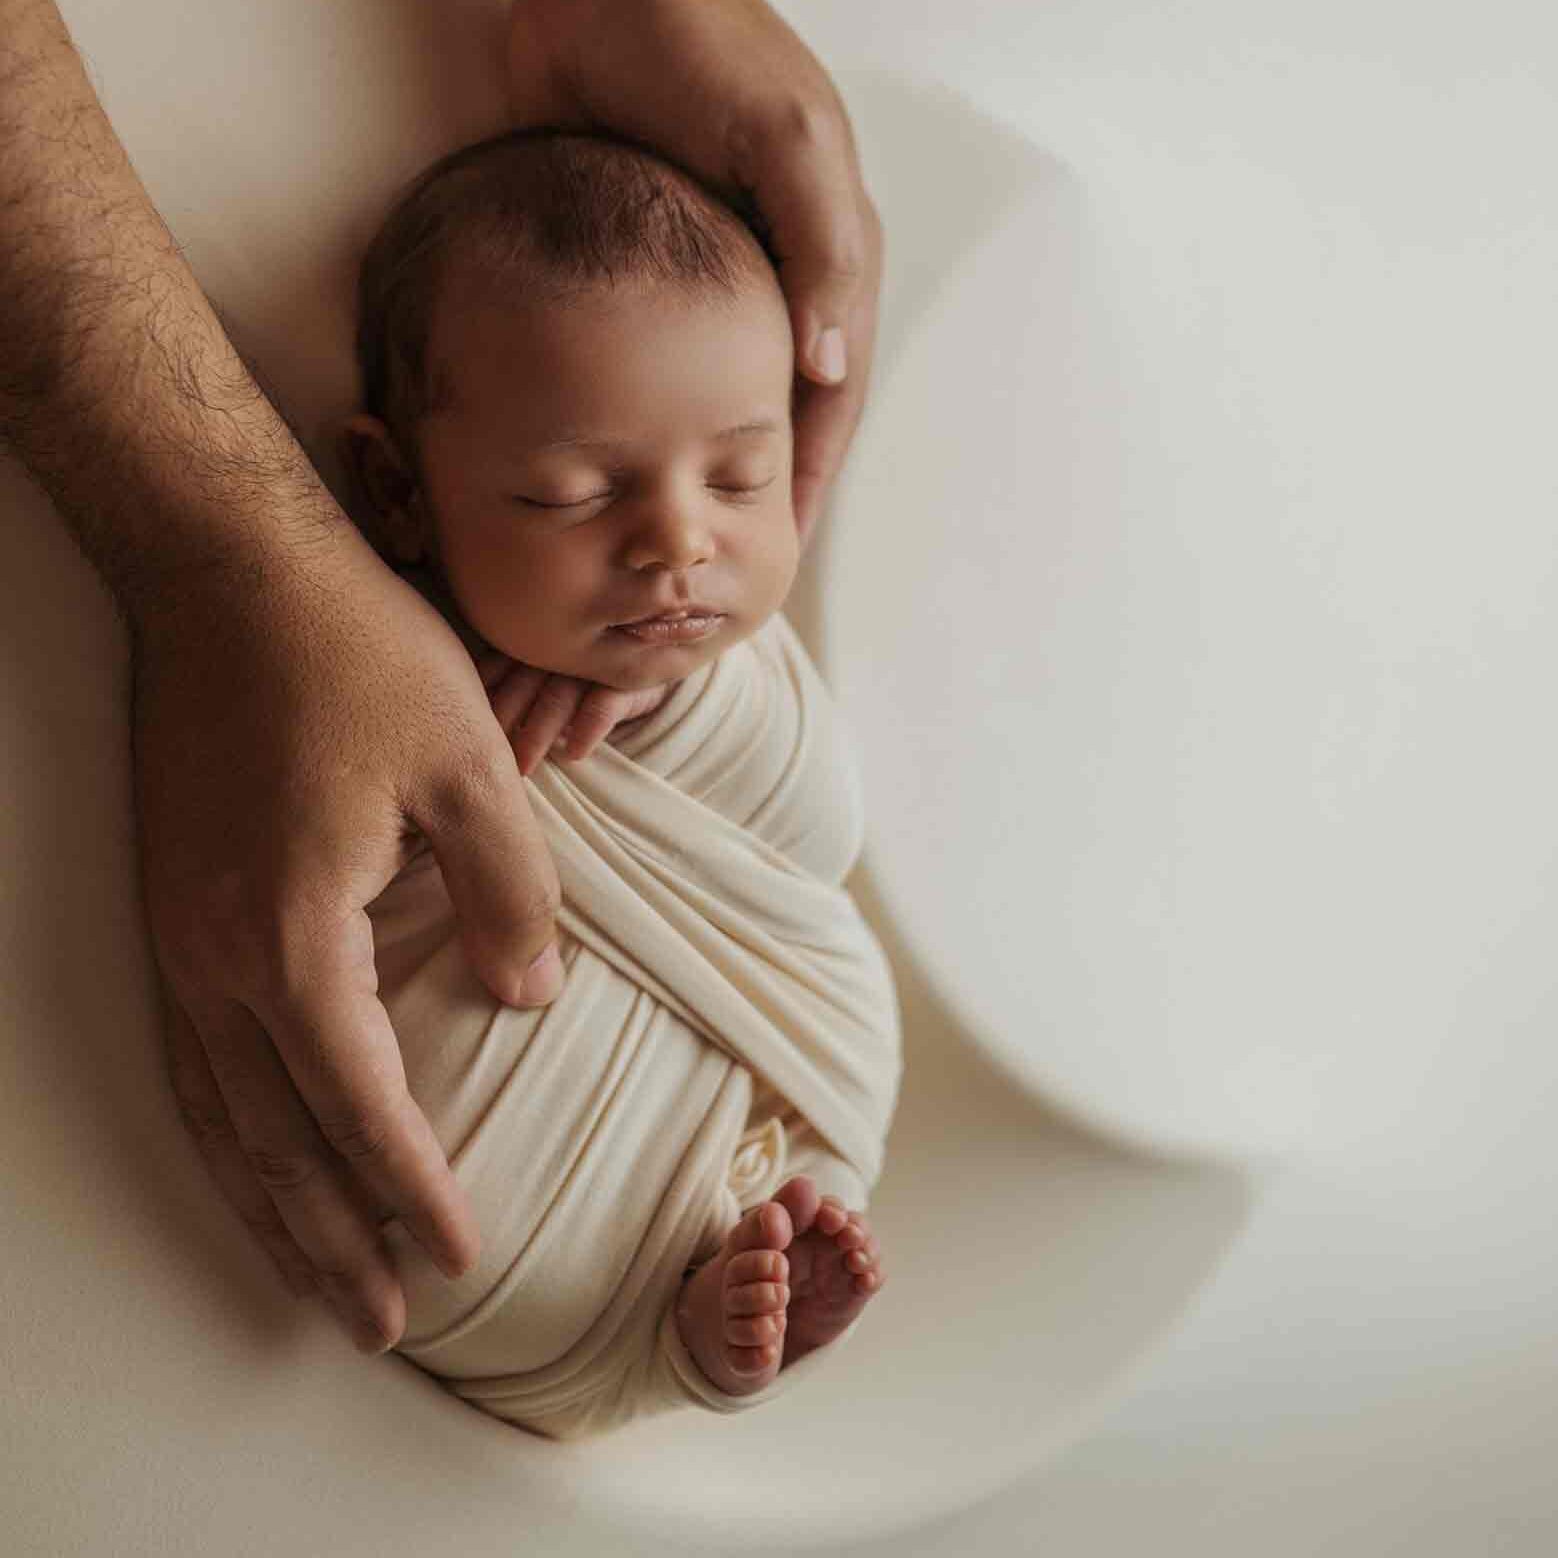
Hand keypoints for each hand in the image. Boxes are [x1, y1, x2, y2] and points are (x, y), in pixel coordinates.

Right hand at [135, 528, 564, 1351]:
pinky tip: (257, 1152)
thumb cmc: (358, 657)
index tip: (459, 1252)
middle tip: (379, 1321)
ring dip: (267, 1205)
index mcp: (296, 934)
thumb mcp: (472, 768)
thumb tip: (526, 999)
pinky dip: (228, 1130)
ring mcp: (177, 935)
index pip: (363, 1102)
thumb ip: (510, 894)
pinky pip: (192, 1057)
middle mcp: (217, 957)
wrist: (230, 572)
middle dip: (328, 1238)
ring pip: (218, 1114)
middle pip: (273, 1141)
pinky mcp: (170, 904)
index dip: (412, 1184)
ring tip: (314, 1278)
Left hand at [478, 652, 673, 775]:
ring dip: (539, 733)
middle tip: (478, 757)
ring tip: (522, 768)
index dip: (479, 694)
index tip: (458, 724)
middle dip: (502, 720)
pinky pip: (605, 703)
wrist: (659, 648)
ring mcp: (594, 662)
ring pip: (558, 697)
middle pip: (522, 684)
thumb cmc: (586, 666)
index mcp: (535, 641)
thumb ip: (511, 675)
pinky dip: (589, 726)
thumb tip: (464, 712)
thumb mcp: (549, 663)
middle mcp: (561, 648)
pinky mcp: (628, 680)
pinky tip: (575, 753)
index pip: (498, 666)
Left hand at [506, 0, 882, 545]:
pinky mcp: (646, 273)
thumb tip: (831, 371)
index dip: (807, 475)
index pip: (830, 396)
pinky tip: (628, 463)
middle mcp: (774, 278)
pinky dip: (651, 419)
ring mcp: (711, 280)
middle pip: (779, 411)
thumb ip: (819, 250)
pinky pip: (659, 366)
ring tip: (679, 529)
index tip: (779, 548)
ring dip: (706, 463)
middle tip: (727, 561)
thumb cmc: (700, 44)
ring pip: (719, 399)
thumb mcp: (785, 141)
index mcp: (825, 255)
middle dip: (759, 487)